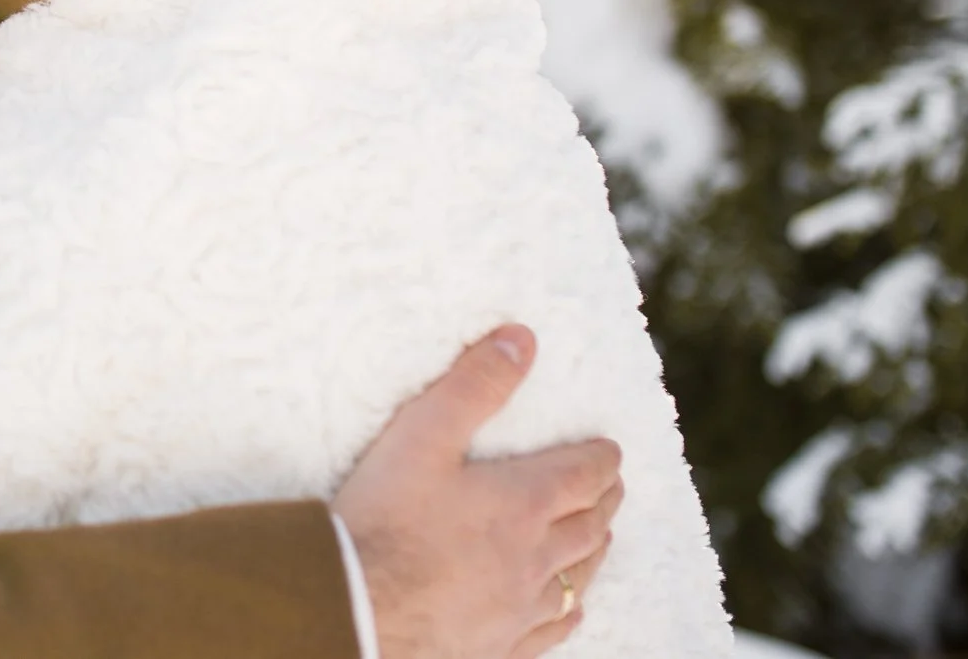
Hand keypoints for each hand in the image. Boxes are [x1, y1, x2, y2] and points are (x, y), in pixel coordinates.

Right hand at [333, 325, 623, 658]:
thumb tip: (521, 339)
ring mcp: (518, 609)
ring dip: (594, 553)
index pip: (582, 475)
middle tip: (612, 488)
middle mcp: (533, 559)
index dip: (601, 459)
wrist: (355, 606)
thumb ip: (475, 385)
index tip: (610, 450)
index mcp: (523, 504)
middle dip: (603, 501)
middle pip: (588, 526)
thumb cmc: (384, 520)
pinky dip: (567, 614)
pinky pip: (550, 631)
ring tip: (600, 539)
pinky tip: (570, 612)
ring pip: (576, 579)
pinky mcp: (497, 646)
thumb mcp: (423, 435)